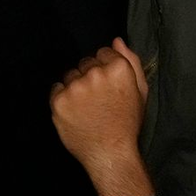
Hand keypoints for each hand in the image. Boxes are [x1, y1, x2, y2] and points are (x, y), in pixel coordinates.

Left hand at [51, 39, 147, 175]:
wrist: (111, 154)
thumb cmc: (127, 123)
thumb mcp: (140, 91)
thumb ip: (131, 61)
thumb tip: (116, 41)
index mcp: (117, 68)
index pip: (103, 53)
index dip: (106, 69)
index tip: (108, 86)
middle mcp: (95, 73)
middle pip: (85, 63)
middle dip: (90, 76)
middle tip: (98, 99)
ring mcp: (75, 87)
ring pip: (70, 76)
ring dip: (75, 87)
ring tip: (86, 108)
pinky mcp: (58, 101)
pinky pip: (56, 89)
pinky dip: (62, 98)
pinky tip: (75, 112)